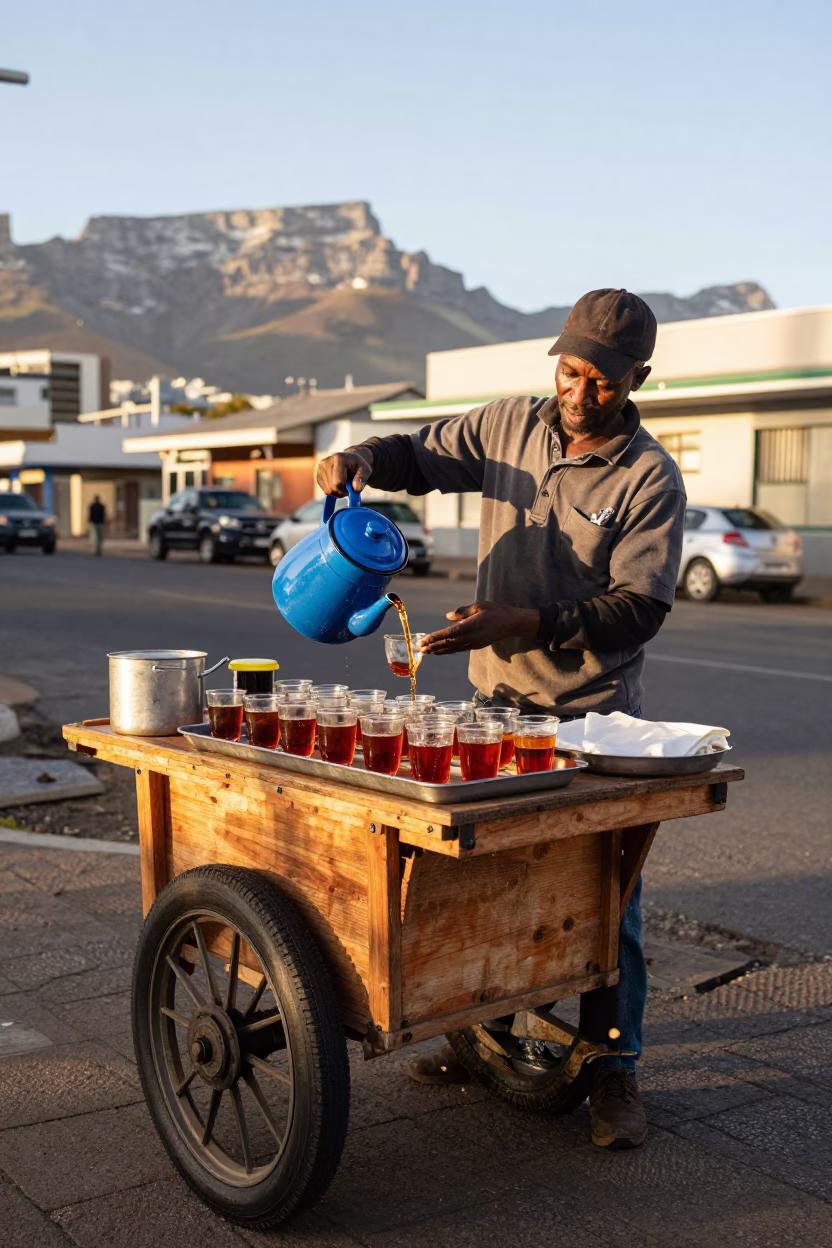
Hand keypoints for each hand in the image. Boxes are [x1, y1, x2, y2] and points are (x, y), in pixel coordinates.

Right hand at [316, 448, 373, 495]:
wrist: (350, 460)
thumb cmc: (358, 466)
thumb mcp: (366, 470)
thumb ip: (362, 478)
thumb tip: (356, 488)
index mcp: (338, 458)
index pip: (338, 482)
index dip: (346, 489)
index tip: (352, 487)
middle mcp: (326, 461)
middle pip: (332, 488)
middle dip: (342, 491)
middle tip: (348, 486)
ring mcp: (320, 468)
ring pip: (327, 491)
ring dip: (337, 491)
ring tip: (344, 483)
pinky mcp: (318, 474)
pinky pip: (324, 490)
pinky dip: (332, 490)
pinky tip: (337, 483)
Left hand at [419, 601, 539, 654]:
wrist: (512, 623)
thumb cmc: (496, 611)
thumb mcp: (479, 606)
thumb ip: (463, 612)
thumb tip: (448, 616)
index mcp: (471, 626)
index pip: (449, 633)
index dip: (435, 638)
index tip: (424, 640)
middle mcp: (472, 637)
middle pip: (449, 643)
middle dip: (433, 646)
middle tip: (419, 649)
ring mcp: (474, 643)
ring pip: (453, 648)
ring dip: (439, 650)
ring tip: (426, 652)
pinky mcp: (476, 645)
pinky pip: (459, 649)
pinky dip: (448, 650)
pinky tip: (441, 651)